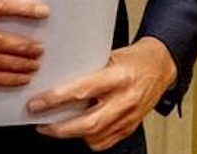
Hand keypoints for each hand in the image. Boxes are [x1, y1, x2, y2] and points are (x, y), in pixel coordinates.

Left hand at [30, 38, 177, 151]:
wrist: (160, 66)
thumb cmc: (132, 58)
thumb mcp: (106, 55)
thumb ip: (84, 69)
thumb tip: (53, 78)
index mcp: (117, 77)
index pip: (81, 91)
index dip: (54, 100)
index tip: (36, 104)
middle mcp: (125, 100)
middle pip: (88, 123)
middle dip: (60, 128)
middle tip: (41, 125)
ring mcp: (130, 116)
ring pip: (96, 136)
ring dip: (72, 135)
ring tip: (55, 127)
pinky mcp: (132, 126)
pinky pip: (107, 141)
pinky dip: (89, 139)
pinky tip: (79, 130)